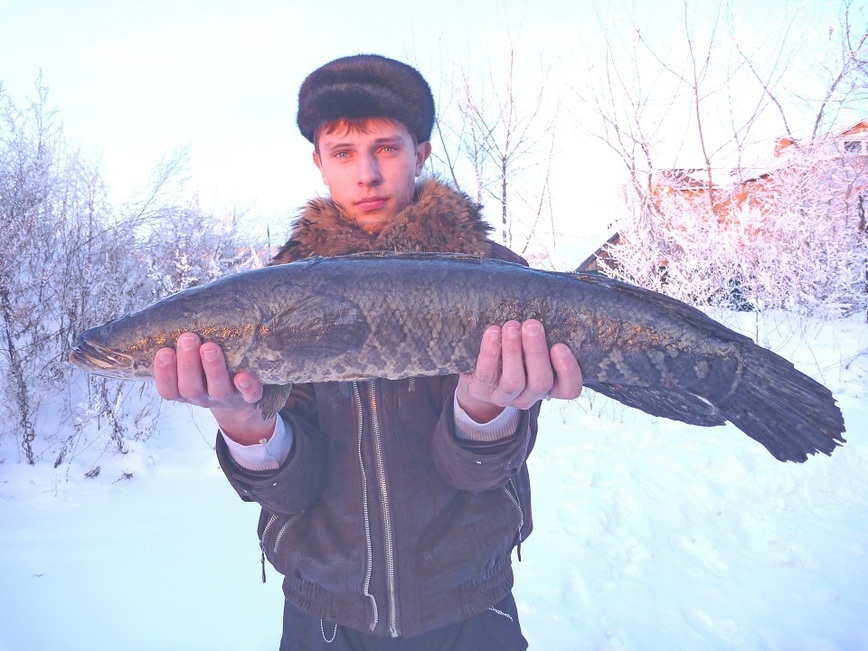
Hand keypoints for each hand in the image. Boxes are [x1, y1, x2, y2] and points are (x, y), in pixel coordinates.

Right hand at [153, 332, 275, 443]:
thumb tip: (173, 314)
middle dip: (188, 364)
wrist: (237, 400)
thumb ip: (182, 348)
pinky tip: (243, 377)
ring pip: (217, 389)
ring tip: (210, 347)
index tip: (164, 351)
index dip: (164, 373)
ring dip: (213, 368)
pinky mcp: (249, 397)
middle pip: (190, 388)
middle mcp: (203, 396)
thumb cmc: (207, 372)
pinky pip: (249, 395)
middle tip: (188, 339)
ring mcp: (226, 398)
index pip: (168, 389)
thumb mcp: (190, 363)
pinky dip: (247, 387)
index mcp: (184, 390)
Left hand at [456, 319, 582, 422]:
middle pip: (541, 383)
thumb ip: (540, 336)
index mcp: (550, 385)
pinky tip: (492, 333)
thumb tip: (544, 309)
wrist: (478, 373)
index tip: (560, 346)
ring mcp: (505, 397)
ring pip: (514, 381)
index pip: (569, 389)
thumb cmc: (512, 354)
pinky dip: (490, 352)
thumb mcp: (530, 346)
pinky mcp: (482, 391)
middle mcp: (530, 395)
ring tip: (511, 327)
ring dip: (513, 351)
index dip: (568, 371)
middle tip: (532, 325)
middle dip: (536, 352)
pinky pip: (487, 374)